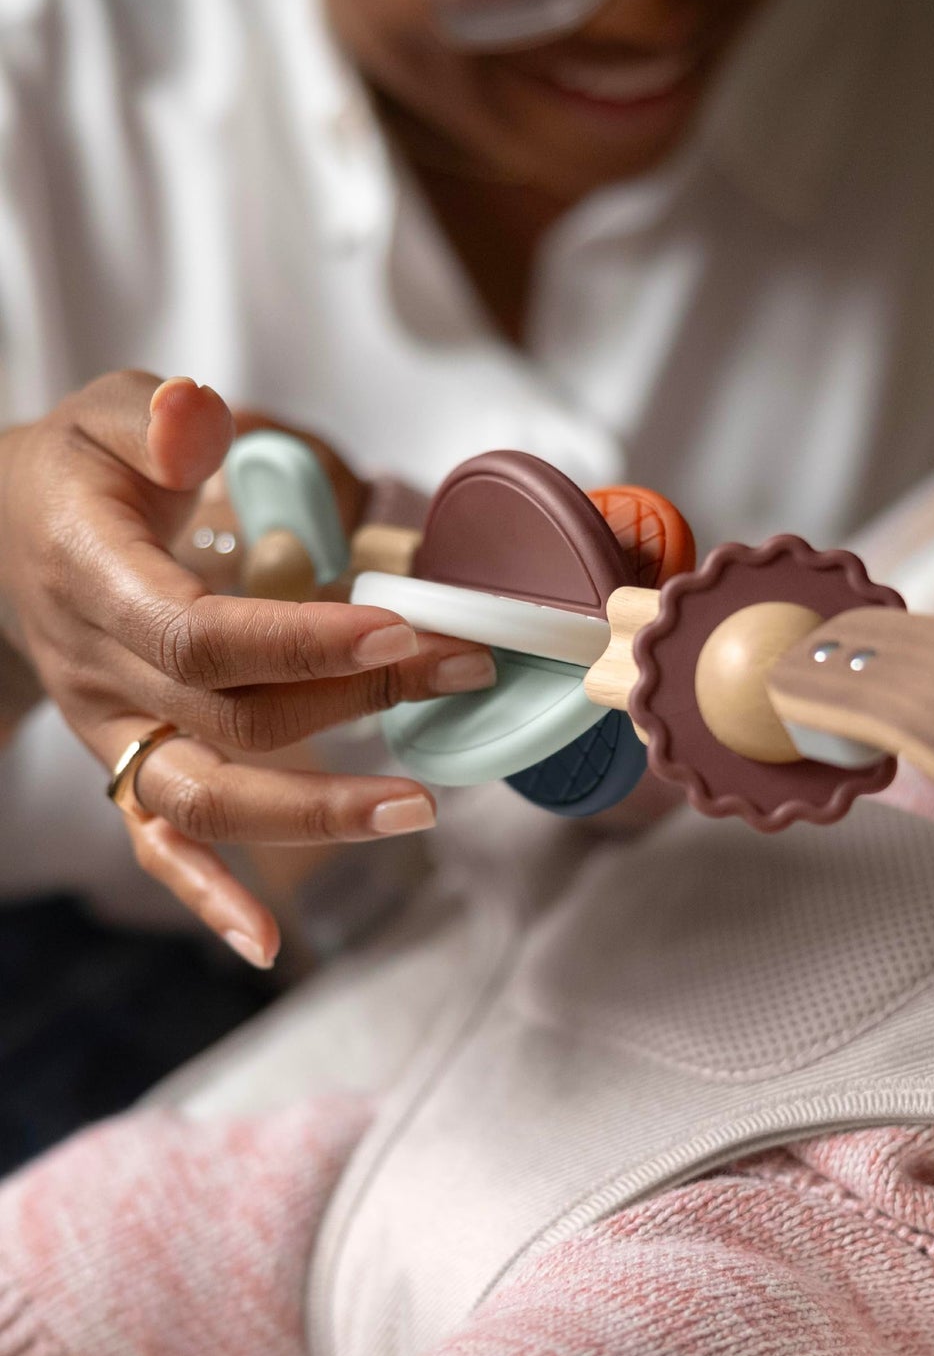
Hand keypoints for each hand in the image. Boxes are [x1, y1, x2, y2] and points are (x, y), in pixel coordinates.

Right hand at [0, 371, 495, 963]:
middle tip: (465, 671)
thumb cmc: (82, 473)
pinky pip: (157, 845)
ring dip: (314, 811)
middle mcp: (103, 672)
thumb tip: (205, 420)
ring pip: (205, 797)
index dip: (305, 644)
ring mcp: (113, 735)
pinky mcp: (127, 767)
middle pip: (234, 718)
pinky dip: (210, 897)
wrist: (6, 540)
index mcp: (95, 580)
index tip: (403, 632)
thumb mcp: (108, 412)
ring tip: (420, 809)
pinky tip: (271, 942)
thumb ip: (159, 418)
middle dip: (359, 705)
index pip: (205, 637)